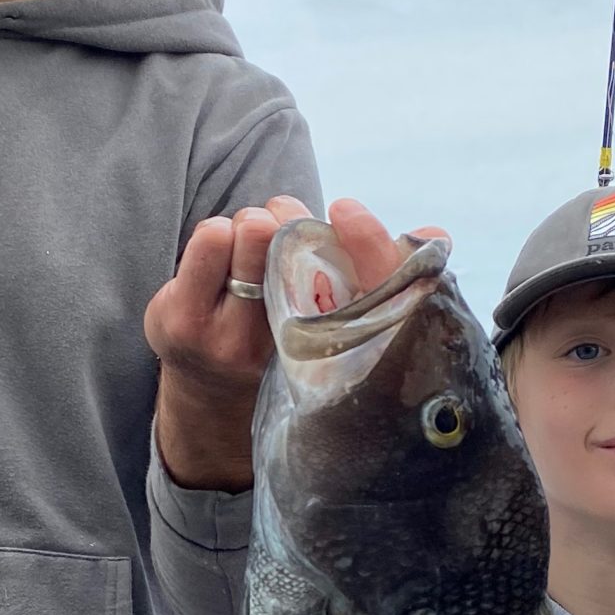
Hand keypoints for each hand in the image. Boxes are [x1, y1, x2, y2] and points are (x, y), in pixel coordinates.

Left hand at [145, 196, 447, 489]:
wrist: (213, 402)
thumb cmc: (293, 343)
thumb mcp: (339, 324)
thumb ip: (381, 274)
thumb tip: (438, 233)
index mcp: (328, 348)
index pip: (358, 280)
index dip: (361, 236)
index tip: (346, 212)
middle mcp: (273, 347)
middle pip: (280, 239)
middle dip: (283, 218)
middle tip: (280, 226)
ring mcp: (220, 335)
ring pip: (239, 233)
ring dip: (246, 224)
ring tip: (249, 243)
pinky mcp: (176, 322)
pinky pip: (206, 240)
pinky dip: (216, 236)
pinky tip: (220, 255)